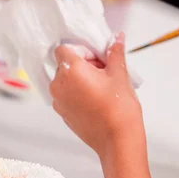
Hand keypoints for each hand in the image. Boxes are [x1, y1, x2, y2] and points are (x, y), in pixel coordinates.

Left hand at [49, 33, 144, 157]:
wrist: (117, 141)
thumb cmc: (119, 107)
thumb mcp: (119, 74)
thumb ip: (115, 52)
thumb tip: (117, 37)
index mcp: (70, 70)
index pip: (63, 48)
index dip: (81, 49)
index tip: (96, 57)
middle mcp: (59, 85)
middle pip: (65, 64)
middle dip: (83, 64)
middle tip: (104, 72)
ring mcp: (59, 101)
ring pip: (65, 80)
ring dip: (80, 79)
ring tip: (102, 87)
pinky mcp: (63, 114)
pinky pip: (67, 95)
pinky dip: (78, 93)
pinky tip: (97, 100)